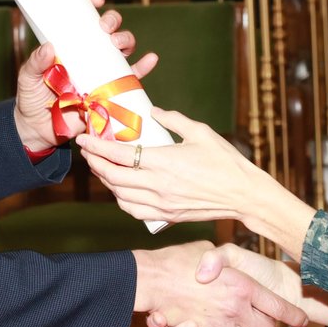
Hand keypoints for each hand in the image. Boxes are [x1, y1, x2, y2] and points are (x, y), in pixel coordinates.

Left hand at [13, 0, 157, 153]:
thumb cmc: (31, 99)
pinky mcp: (111, 91)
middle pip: (108, 30)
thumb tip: (50, 47)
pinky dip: (143, 67)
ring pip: (122, 49)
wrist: (40, 130)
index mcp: (70, 45)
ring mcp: (101, 71)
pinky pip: (132, 78)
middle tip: (104, 27)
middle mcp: (89, 54)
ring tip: (119, 44)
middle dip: (112, 21)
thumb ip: (36, 62)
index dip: (92, 3)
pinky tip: (150, 59)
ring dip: (126, 40)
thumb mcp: (28, 77)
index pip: (83, 17)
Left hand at [78, 106, 260, 223]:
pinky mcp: (167, 216)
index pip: (118, 155)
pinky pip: (134, 211)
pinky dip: (121, 200)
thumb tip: (153, 110)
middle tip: (88, 152)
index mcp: (162, 161)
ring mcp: (161, 204)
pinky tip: (120, 190)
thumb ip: (173, 119)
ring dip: (106, 181)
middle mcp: (157, 185)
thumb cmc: (225, 161)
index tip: (84, 139)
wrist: (243, 194)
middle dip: (95, 163)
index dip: (96, 147)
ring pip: (120, 195)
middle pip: (113, 176)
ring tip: (101, 168)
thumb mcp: (200, 132)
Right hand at [132, 240, 306, 326]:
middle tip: (264, 321)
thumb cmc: (179, 259)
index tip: (303, 319)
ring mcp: (220, 325)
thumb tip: (230, 266)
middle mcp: (236, 308)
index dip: (294, 315)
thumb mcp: (209, 250)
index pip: (279, 307)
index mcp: (243, 285)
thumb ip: (225, 259)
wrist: (151, 278)